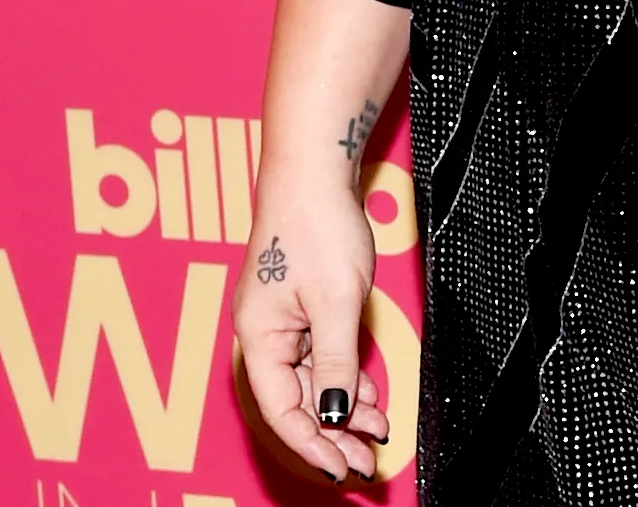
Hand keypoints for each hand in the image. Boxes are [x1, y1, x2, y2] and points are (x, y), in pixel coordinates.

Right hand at [231, 180, 389, 483]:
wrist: (315, 169)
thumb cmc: (316, 227)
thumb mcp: (335, 300)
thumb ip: (334, 360)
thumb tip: (334, 415)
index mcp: (260, 337)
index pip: (283, 411)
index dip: (314, 445)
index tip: (344, 468)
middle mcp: (266, 333)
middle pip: (297, 401)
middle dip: (333, 435)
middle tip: (368, 462)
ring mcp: (284, 318)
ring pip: (312, 379)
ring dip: (343, 408)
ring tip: (377, 433)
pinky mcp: (302, 303)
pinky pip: (320, 353)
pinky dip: (344, 375)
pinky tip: (366, 394)